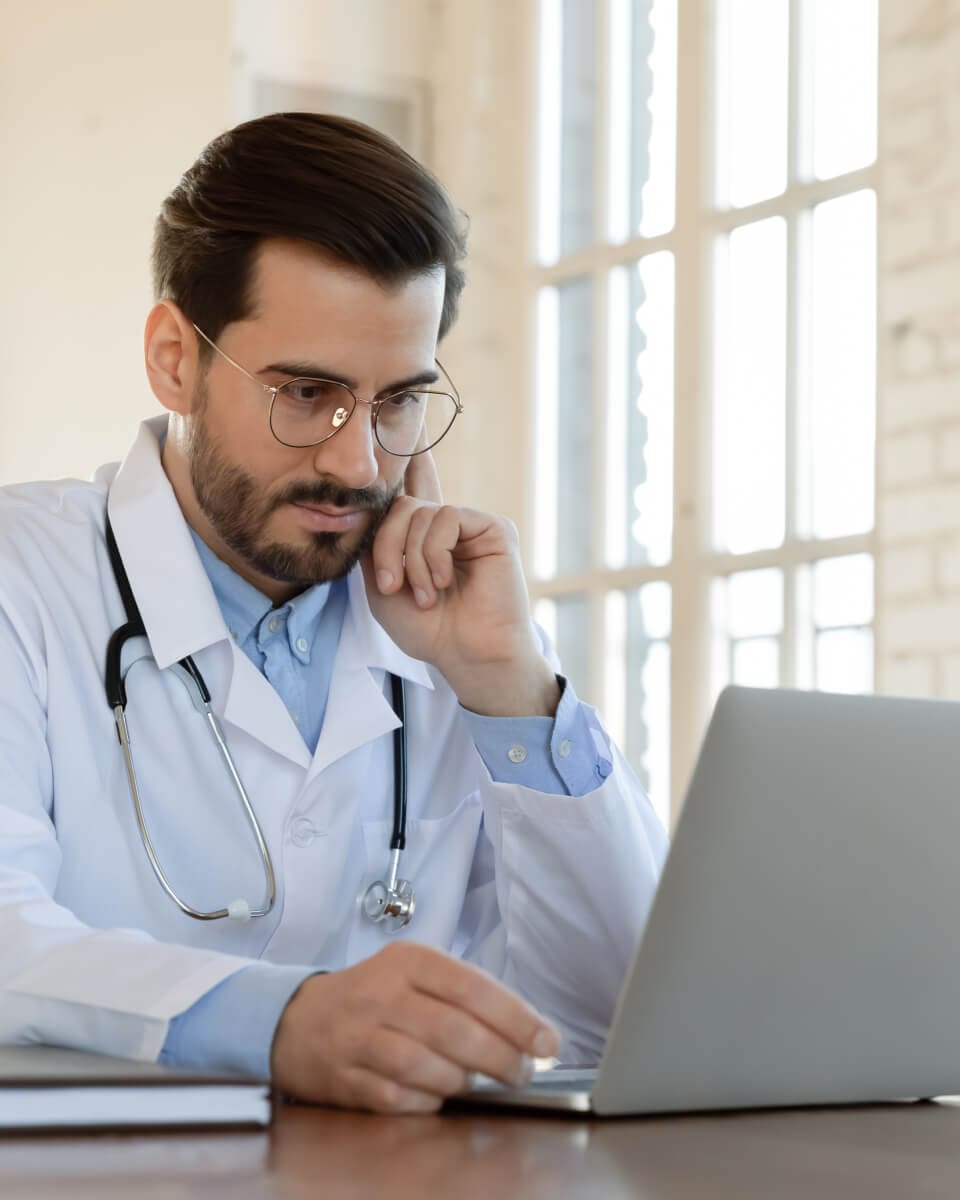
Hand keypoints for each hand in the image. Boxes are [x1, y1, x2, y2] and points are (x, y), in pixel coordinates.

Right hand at [270, 942, 560, 1112]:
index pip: (472, 987)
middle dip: (500, 1057)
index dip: (515, 1017)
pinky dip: (427, 1102)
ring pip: (426, 1066)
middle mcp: (383, 994)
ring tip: (475, 1082)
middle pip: (454, 1031)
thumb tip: (528, 1031)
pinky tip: (436, 1095)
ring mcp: (360, 1037)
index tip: (547, 1042)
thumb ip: (465, 996)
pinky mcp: (346, 1078)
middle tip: (522, 1072)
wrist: (299, 1020)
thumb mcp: (416, 974)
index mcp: (410, 961)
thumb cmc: (375, 996)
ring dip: (462, 1081)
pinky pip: (399, 1098)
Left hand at [361, 450, 560, 716]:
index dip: (411, 458)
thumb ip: (374, 543)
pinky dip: (434, 553)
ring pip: (418, 513)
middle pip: (398, 505)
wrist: (466, 654)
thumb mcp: (380, 585)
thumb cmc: (428, 628)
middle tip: (390, 584)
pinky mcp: (492, 528)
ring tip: (425, 593)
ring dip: (410, 559)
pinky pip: (445, 518)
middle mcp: (447, 524)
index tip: (412, 421)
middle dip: (384, 546)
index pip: (414, 486)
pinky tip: (444, 580)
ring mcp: (470, 524)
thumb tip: (375, 500)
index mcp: (422, 536)